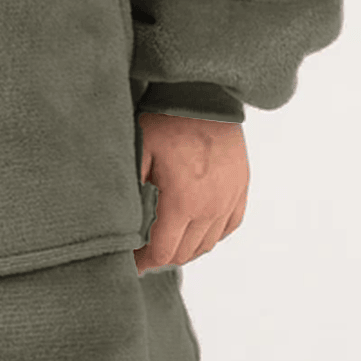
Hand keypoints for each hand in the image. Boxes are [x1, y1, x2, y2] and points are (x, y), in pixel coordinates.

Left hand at [134, 112, 247, 270]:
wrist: (204, 96)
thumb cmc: (167, 121)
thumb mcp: (138, 153)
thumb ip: (130, 190)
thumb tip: (119, 222)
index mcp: (183, 203)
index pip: (164, 252)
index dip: (145, 262)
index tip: (132, 263)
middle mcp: (211, 208)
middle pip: (186, 253)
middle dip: (163, 256)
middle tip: (145, 251)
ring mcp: (229, 199)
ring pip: (208, 243)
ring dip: (186, 248)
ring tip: (167, 240)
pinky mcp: (241, 188)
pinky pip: (229, 226)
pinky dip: (212, 234)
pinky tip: (196, 228)